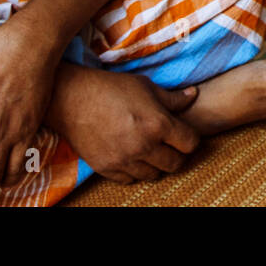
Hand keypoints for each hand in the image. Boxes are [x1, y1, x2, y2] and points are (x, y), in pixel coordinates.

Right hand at [47, 65, 198, 183]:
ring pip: (153, 175)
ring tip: (151, 150)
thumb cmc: (112, 88)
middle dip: (177, 155)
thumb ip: (173, 97)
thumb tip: (194, 94)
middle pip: (175, 164)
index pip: (190, 144)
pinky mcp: (107, 168)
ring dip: (156, 164)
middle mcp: (144, 146)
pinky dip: (135, 170)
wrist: (72, 99)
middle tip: (171, 145)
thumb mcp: (146, 86)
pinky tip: (132, 155)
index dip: (191, 139)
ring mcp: (124, 160)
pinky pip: (130, 179)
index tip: (184, 134)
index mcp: (158, 124)